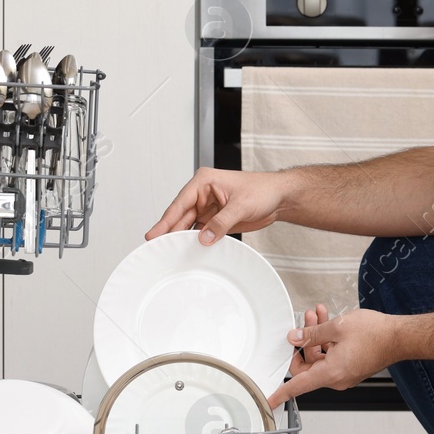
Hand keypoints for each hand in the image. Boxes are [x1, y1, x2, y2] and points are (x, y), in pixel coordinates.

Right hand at [146, 167, 289, 244]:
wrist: (280, 198)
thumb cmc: (263, 190)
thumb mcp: (241, 205)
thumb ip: (222, 222)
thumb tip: (204, 237)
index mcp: (204, 181)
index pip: (180, 203)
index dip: (166, 220)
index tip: (153, 233)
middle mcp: (203, 194)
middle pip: (180, 216)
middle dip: (170, 231)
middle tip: (157, 248)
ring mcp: (208, 208)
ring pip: (188, 226)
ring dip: (181, 238)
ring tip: (169, 252)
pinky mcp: (215, 219)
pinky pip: (200, 232)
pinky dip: (195, 241)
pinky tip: (188, 250)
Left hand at [266, 307, 404, 407]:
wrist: (400, 337)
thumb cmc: (376, 334)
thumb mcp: (337, 327)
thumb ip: (311, 334)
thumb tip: (295, 338)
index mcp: (330, 373)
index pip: (298, 386)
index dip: (280, 393)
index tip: (268, 400)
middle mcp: (337, 378)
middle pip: (307, 366)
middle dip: (303, 342)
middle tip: (304, 320)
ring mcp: (345, 374)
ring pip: (319, 358)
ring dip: (315, 336)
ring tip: (316, 314)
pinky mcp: (351, 368)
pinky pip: (331, 357)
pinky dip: (327, 341)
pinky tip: (328, 322)